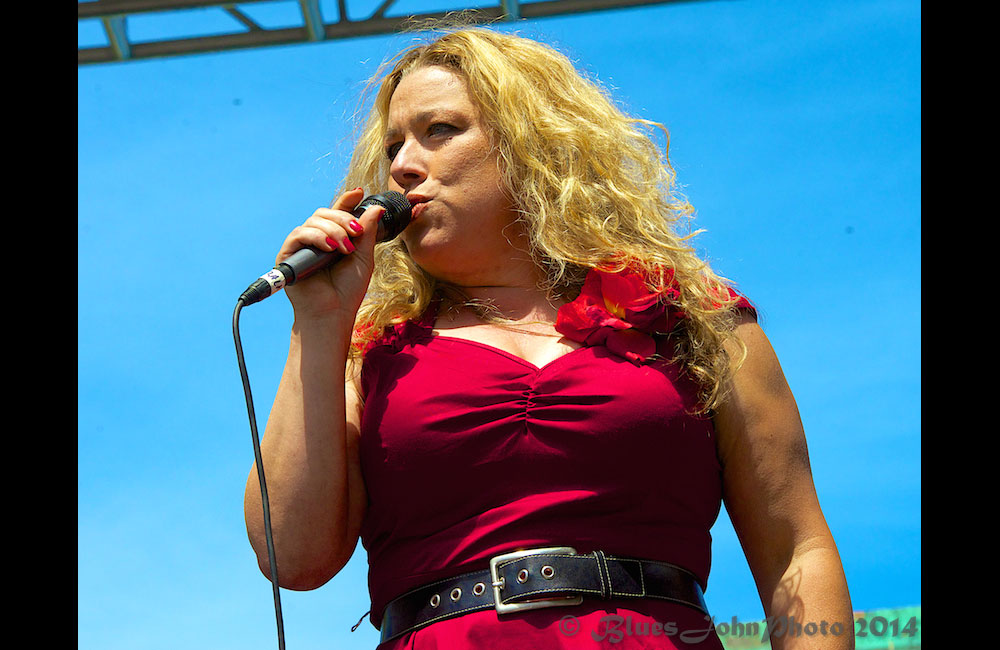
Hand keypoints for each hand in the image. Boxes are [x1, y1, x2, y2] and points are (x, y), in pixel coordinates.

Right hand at [275, 187, 384, 321]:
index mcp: (332, 239)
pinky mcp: (288, 254)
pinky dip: (316, 236)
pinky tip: (330, 247)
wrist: (334, 313)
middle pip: (325, 213)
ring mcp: (301, 246)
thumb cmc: (348, 290)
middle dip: (343, 218)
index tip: (360, 192)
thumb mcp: (363, 257)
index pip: (337, 213)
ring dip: (333, 230)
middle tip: (356, 232)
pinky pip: (299, 234)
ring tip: (345, 248)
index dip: (347, 200)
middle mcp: (315, 240)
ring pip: (314, 221)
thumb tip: (376, 207)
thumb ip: (367, 232)